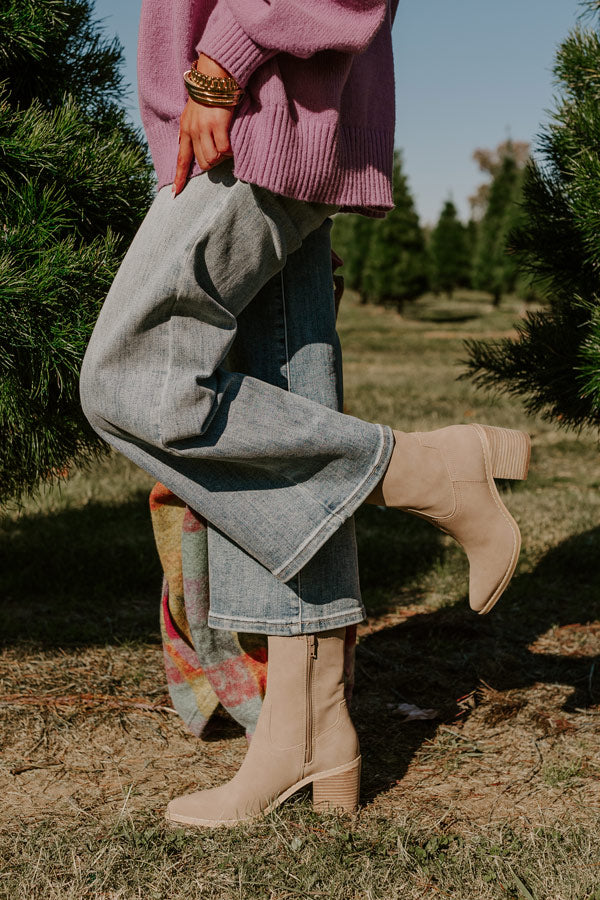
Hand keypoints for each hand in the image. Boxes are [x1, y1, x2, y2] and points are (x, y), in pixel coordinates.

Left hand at [173, 54, 235, 195]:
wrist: (215, 75)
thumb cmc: (209, 93)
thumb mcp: (193, 113)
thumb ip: (192, 130)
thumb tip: (190, 147)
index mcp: (185, 129)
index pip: (181, 158)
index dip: (179, 177)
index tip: (175, 194)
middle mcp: (193, 130)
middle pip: (202, 163)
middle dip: (213, 162)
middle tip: (221, 152)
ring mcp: (205, 128)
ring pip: (213, 159)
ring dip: (222, 157)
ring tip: (227, 146)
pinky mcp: (218, 125)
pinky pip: (224, 149)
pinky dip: (230, 150)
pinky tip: (233, 143)